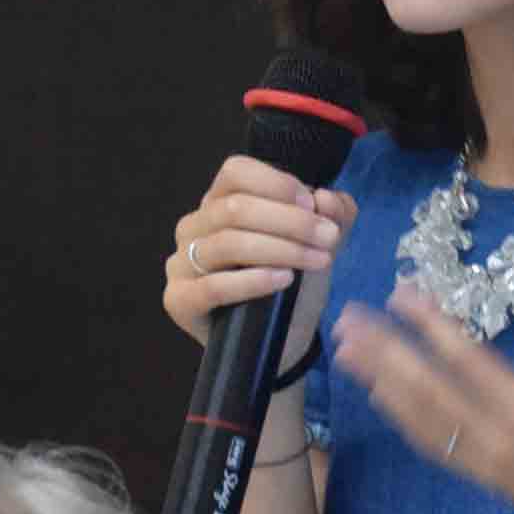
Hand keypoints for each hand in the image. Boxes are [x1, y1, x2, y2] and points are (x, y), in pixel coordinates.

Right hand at [164, 156, 353, 357]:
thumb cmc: (292, 283)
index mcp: (220, 202)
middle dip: (290, 221)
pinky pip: (212, 286)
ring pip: (228, 243)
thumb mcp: (320, 244)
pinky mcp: (179, 300)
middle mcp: (194, 226)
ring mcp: (181, 263)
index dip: (276, 183)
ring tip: (317, 261)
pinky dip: (252, 281)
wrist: (281, 341)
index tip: (312, 204)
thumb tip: (327, 199)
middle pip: (235, 208)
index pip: (235, 172)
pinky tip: (283, 280)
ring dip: (280, 249)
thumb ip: (334, 216)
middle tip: (329, 239)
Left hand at [328, 290, 513, 513]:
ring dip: (382, 384)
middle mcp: (494, 439)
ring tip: (348, 354)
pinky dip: (404, 419)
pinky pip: (434, 445)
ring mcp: (484, 462)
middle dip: (385, 353)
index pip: (467, 363)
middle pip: (427, 390)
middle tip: (348, 320)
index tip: (401, 295)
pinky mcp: (485, 477)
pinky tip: (385, 400)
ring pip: (421, 420)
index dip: (431, 328)